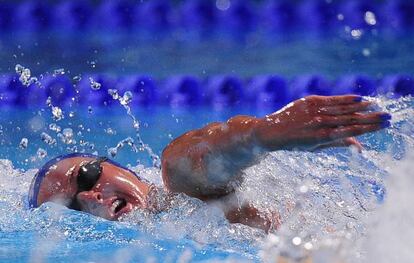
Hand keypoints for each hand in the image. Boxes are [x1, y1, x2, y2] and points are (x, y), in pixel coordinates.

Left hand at [254, 95, 390, 150]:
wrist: (269, 132)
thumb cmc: (294, 143)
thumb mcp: (315, 147)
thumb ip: (338, 144)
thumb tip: (360, 146)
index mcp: (322, 137)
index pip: (351, 131)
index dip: (369, 128)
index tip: (384, 125)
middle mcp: (319, 123)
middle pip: (350, 119)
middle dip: (371, 118)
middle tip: (388, 117)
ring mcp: (314, 111)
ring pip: (342, 109)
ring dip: (362, 107)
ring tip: (377, 106)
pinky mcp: (308, 101)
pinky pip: (331, 99)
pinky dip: (346, 99)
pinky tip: (359, 98)